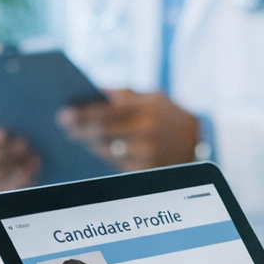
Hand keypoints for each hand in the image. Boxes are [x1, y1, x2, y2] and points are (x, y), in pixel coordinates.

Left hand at [57, 89, 198, 169]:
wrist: (200, 140)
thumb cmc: (169, 115)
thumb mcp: (151, 97)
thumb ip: (121, 95)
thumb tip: (89, 93)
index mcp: (146, 110)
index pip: (105, 113)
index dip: (81, 115)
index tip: (63, 114)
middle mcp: (146, 133)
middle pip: (102, 134)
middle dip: (79, 130)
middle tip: (65, 127)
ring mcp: (147, 154)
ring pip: (106, 151)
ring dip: (90, 143)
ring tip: (78, 136)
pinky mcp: (147, 170)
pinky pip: (117, 164)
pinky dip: (105, 155)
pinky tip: (97, 148)